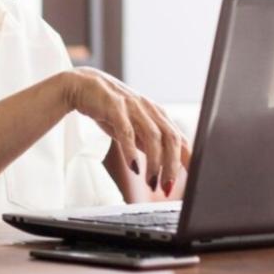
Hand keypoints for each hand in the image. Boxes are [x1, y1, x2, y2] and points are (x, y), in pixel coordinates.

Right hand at [59, 68, 190, 195]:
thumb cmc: (107, 107)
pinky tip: (134, 167)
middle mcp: (149, 109)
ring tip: (151, 183)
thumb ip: (146, 141)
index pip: (180, 138)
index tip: (192, 179)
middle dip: (172, 166)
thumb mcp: (132, 125)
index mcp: (157, 114)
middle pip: (171, 139)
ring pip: (153, 137)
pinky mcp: (114, 107)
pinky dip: (132, 151)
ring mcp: (133, 107)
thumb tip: (162, 162)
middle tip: (168, 188)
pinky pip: (126, 131)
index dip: (188, 159)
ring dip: (154, 163)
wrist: (80, 85)